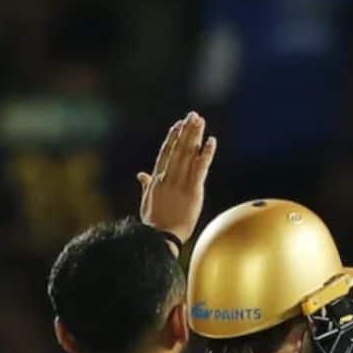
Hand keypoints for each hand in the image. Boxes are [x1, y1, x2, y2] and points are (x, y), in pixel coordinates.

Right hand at [137, 112, 216, 244]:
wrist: (160, 238)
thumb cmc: (154, 223)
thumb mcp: (147, 201)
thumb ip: (146, 185)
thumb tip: (141, 174)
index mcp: (157, 179)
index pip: (165, 153)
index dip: (172, 138)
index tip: (177, 125)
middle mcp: (168, 177)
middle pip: (178, 149)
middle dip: (185, 131)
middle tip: (193, 115)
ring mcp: (180, 183)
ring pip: (188, 154)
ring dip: (195, 136)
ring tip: (200, 121)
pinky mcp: (192, 191)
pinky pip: (200, 168)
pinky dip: (205, 154)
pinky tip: (211, 141)